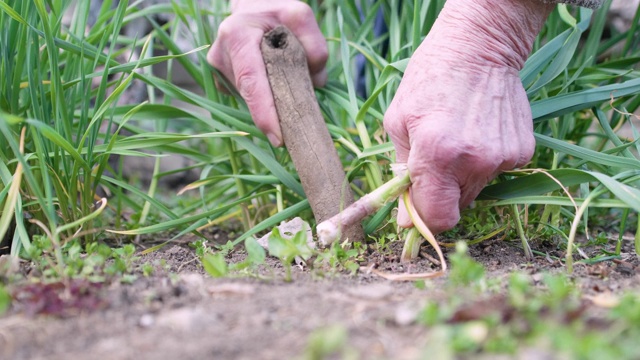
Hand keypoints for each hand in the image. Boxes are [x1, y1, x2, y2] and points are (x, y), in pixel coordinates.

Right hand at [207, 0, 327, 146]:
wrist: (253, 10)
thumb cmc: (277, 12)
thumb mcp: (301, 15)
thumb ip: (315, 43)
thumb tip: (317, 80)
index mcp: (237, 36)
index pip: (251, 81)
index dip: (264, 112)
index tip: (278, 137)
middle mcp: (222, 56)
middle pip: (252, 95)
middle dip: (275, 112)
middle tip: (299, 124)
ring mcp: (220, 72)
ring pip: (253, 98)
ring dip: (274, 99)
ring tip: (288, 81)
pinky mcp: (224, 82)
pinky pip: (250, 97)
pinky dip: (267, 98)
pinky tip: (275, 83)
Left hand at [384, 0, 553, 232]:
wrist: (479, 47)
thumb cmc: (429, 80)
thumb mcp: (398, 122)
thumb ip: (401, 175)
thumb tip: (405, 223)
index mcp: (437, 154)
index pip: (438, 219)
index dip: (425, 221)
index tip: (416, 213)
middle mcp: (475, 161)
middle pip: (457, 207)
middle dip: (441, 194)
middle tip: (433, 162)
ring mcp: (503, 157)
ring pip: (476, 190)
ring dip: (461, 176)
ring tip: (456, 139)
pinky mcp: (522, 151)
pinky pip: (495, 173)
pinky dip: (483, 162)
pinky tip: (477, 132)